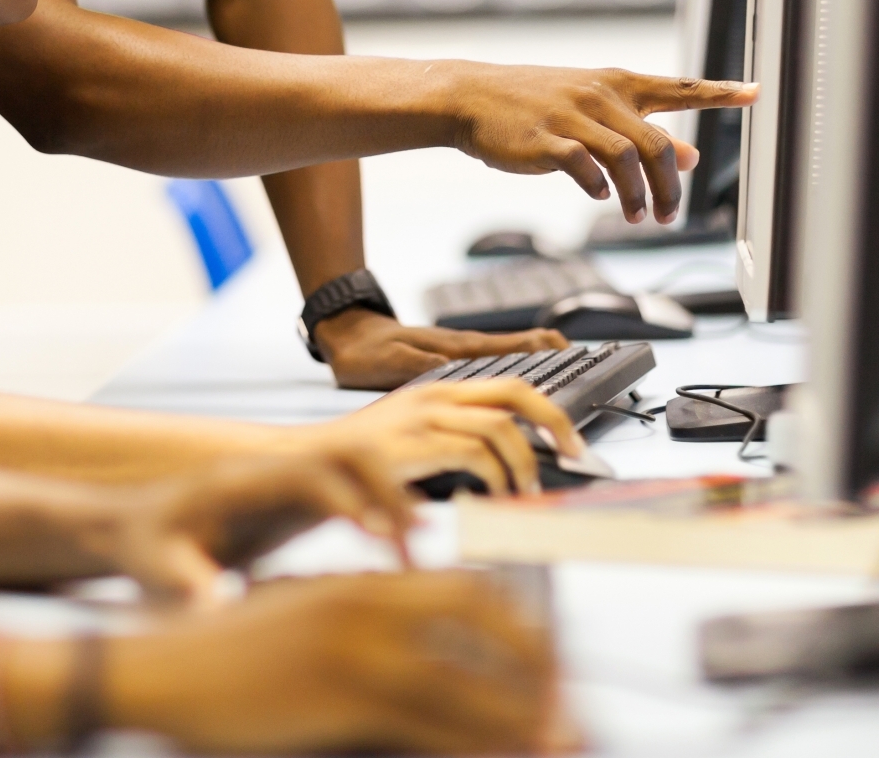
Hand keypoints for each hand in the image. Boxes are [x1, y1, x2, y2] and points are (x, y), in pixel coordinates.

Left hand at [100, 450, 420, 604]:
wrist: (131, 528)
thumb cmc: (142, 549)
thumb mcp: (155, 569)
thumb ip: (185, 584)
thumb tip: (213, 608)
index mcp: (237, 482)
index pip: (303, 473)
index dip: (345, 500)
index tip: (376, 537)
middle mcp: (269, 471)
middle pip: (345, 452)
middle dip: (386, 490)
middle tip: (414, 543)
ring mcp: (286, 482)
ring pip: (357, 465)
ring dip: (392, 498)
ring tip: (416, 550)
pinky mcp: (297, 501)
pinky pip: (352, 492)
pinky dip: (382, 513)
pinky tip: (399, 554)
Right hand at [109, 572, 570, 753]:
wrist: (158, 665)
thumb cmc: (224, 651)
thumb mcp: (301, 614)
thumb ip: (361, 619)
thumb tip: (418, 648)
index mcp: (362, 582)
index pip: (468, 588)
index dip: (520, 625)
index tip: (548, 658)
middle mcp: (369, 605)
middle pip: (486, 622)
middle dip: (539, 664)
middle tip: (565, 704)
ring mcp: (357, 651)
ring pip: (470, 683)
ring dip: (523, 717)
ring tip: (558, 741)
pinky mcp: (340, 697)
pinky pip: (431, 726)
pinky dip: (476, 745)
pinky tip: (500, 756)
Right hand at [312, 376, 585, 497]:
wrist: (304, 464)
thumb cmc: (358, 465)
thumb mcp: (410, 441)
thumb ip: (451, 442)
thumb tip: (501, 465)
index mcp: (438, 392)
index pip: (508, 385)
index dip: (547, 408)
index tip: (569, 438)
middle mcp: (434, 395)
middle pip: (514, 392)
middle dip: (554, 421)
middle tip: (574, 452)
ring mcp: (423, 416)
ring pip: (500, 425)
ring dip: (525, 460)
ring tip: (526, 488)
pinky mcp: (413, 443)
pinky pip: (474, 452)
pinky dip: (495, 475)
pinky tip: (494, 493)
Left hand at [314, 307, 565, 389]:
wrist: (345, 334)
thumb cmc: (365, 351)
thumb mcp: (390, 362)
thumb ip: (423, 367)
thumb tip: (457, 374)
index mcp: (457, 349)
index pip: (512, 347)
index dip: (544, 350)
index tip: (573, 354)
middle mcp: (465, 348)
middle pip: (522, 349)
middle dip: (556, 355)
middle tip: (588, 363)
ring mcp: (461, 352)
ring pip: (512, 355)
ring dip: (542, 361)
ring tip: (570, 369)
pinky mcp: (452, 359)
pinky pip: (495, 362)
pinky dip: (519, 366)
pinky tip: (525, 379)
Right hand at [445, 65, 755, 223]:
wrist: (473, 96)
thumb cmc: (536, 104)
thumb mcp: (594, 110)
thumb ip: (641, 130)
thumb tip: (691, 156)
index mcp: (618, 83)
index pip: (680, 87)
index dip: (721, 92)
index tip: (757, 93)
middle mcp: (600, 95)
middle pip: (656, 143)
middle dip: (670, 186)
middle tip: (668, 215)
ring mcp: (572, 115)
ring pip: (626, 157)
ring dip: (638, 195)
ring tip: (638, 217)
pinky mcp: (545, 139)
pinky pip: (584, 166)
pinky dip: (600, 187)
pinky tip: (601, 197)